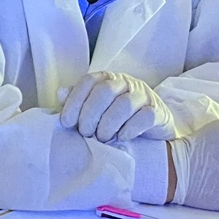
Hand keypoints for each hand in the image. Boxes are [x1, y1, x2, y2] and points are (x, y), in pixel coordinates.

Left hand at [59, 72, 175, 142]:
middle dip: (90, 114)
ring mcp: (144, 96)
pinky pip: (145, 117)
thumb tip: (60, 93)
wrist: (152, 133)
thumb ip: (77, 101)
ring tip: (102, 138)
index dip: (74, 101)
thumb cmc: (118, 121)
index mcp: (107, 79)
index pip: (88, 81)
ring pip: (124, 104)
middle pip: (105, 91)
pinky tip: (121, 138)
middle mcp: (126, 83)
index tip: (66, 122)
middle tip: (85, 133)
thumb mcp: (95, 111)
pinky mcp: (158, 112)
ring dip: (108, 124)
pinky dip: (130, 129)